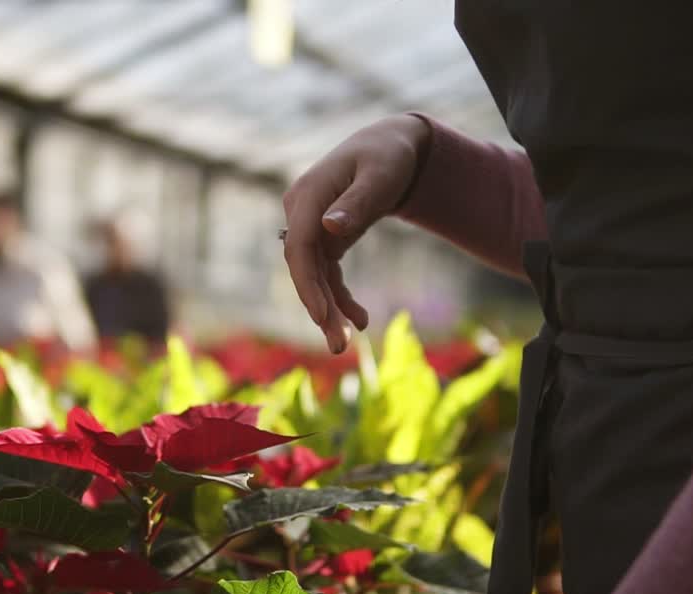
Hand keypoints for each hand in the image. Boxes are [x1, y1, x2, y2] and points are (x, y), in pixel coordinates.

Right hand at [281, 114, 431, 352]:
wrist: (393, 146)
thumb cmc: (389, 155)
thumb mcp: (380, 176)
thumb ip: (357, 202)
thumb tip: (330, 228)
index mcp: (308, 194)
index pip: (299, 246)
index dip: (307, 284)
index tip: (321, 317)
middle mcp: (301, 211)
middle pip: (303, 267)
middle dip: (319, 307)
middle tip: (338, 347)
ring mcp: (310, 225)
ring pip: (313, 276)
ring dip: (328, 309)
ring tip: (346, 343)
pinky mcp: (323, 237)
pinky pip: (326, 273)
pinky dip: (340, 297)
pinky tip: (360, 319)